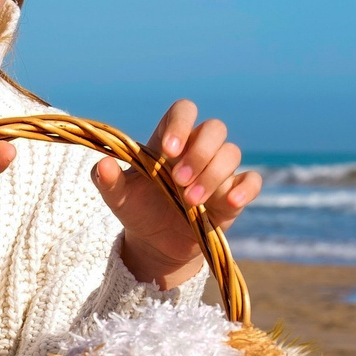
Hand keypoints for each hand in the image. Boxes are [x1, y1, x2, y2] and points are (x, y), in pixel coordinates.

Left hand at [91, 100, 263, 287]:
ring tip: (190, 201)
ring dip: (212, 175)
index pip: (184, 112)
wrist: (156, 243)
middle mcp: (198, 150)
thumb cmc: (138, 210)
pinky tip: (229, 202)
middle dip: (199, 153)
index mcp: (171, 141)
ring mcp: (219, 172)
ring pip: (232, 153)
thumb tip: (104, 165)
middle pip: (215, 129)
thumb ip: (107, 180)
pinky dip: (245, 189)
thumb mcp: (118, 198)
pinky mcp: (233, 195)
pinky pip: (252, 182)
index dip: (180, 124)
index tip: (168, 149)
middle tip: (178, 181)